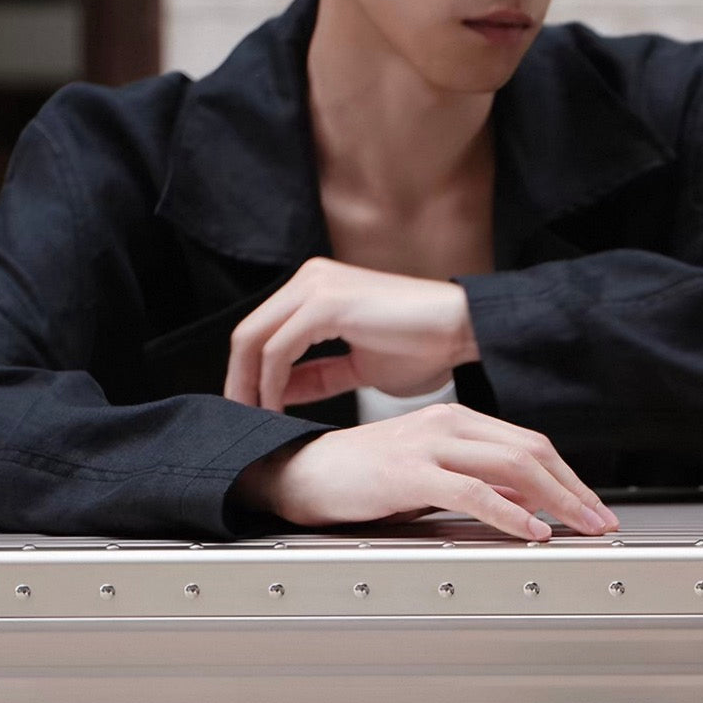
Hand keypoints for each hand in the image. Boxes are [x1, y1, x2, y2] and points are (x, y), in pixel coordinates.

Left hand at [224, 258, 477, 410]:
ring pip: (255, 339)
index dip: (250, 375)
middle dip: (239, 382)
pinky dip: (271, 382)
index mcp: (317, 290)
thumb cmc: (427, 347)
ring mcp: (315, 287)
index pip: (263, 333)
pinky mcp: (324, 303)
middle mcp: (309, 280)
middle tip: (240, 422)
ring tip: (255, 420)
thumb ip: (319, 375)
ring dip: (249, 385)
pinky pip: (279, 349)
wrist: (464, 329)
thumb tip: (280, 391)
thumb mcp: (360, 369)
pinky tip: (277, 407)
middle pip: (249, 334)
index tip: (250, 411)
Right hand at [232, 402, 620, 540]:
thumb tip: (527, 507)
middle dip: (574, 489)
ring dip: (557, 500)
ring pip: (512, 466)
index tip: (593, 507)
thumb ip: (477, 487)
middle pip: (531, 451)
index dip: (569, 477)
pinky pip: (472, 491)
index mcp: (456, 421)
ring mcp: (429, 443)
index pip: (529, 445)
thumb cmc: (361, 479)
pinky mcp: (409, 470)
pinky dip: (510, 512)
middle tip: (603, 521)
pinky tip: (532, 531)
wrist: (299, 473)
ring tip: (582, 527)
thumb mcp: (431, 481)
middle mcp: (448, 423)